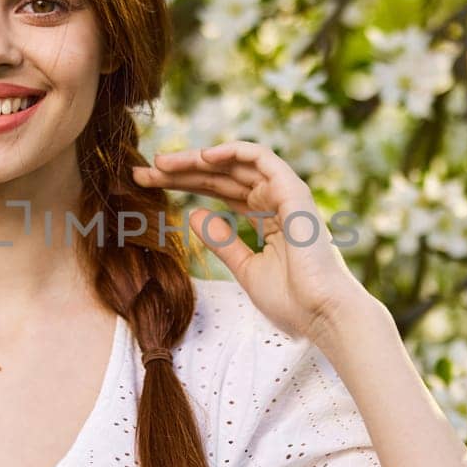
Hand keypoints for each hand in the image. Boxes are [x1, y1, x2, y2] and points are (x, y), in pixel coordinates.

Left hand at [132, 140, 367, 342]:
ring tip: (163, 162)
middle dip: (182, 170)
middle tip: (143, 170)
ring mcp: (285, 194)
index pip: (220, 191)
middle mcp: (276, 201)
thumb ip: (222, 241)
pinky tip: (203, 156)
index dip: (185, 184)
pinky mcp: (293, 192)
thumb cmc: (293, 300)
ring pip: (236, 164)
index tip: (149, 183)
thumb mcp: (246, 269)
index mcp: (267, 218)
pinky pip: (262, 159)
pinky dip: (233, 152)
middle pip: (222, 176)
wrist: (323, 314)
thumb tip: (194, 214)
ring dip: (199, 159)